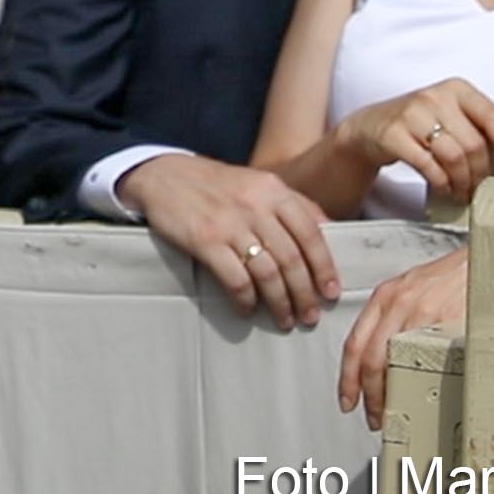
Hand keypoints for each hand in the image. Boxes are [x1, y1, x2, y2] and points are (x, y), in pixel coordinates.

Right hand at [120, 154, 340, 329]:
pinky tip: (247, 309)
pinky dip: (246, 299)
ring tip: (285, 318)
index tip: (331, 291)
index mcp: (273, 190)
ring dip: (280, 302)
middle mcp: (255, 205)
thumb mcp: (258, 182)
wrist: (163, 175)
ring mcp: (229, 224)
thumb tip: (329, 231)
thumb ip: (292, 203)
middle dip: (305, 293)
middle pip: (291, 258)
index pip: (311, 233)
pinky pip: (235, 279)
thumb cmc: (215, 183)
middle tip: (310, 316)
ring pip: (267, 272)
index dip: (324, 266)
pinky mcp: (205, 241)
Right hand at [333, 78, 493, 206]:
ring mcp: (412, 114)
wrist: (369, 127)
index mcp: (456, 89)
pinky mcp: (393, 134)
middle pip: (474, 143)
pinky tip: (444, 188)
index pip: (492, 116)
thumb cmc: (419, 123)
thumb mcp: (452, 115)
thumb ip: (483, 124)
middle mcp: (435, 97)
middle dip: (481, 174)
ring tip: (463, 192)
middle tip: (481, 189)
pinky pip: (428, 165)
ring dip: (462, 182)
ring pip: (453, 156)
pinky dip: (441, 183)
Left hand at [339, 247, 466, 428]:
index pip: (355, 343)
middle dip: (368, 394)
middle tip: (373, 416)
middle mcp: (397, 303)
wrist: (483, 259)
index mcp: (385, 297)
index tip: (348, 399)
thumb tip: (384, 358)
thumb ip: (394, 318)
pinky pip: (427, 356)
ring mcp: (422, 312)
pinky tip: (424, 393)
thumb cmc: (451, 278)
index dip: (348, 377)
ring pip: (394, 361)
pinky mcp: (447, 320)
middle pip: (370, 358)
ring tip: (395, 411)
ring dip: (391, 392)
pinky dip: (421, 380)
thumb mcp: (412, 291)